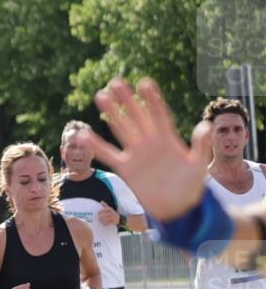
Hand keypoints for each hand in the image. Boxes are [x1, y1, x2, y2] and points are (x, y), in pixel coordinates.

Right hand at [84, 77, 209, 221]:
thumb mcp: (199, 165)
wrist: (175, 207)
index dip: (152, 99)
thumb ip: (200, 145)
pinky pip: (108, 154)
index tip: (144, 82)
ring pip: (121, 129)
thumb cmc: (190, 186)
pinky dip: (96, 146)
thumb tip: (205, 125)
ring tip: (100, 96)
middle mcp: (150, 142)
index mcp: (168, 138)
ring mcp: (136, 154)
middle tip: (115, 82)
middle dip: (126, 99)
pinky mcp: (125, 168)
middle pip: (137, 116)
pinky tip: (84, 135)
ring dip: (111, 113)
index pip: (159, 114)